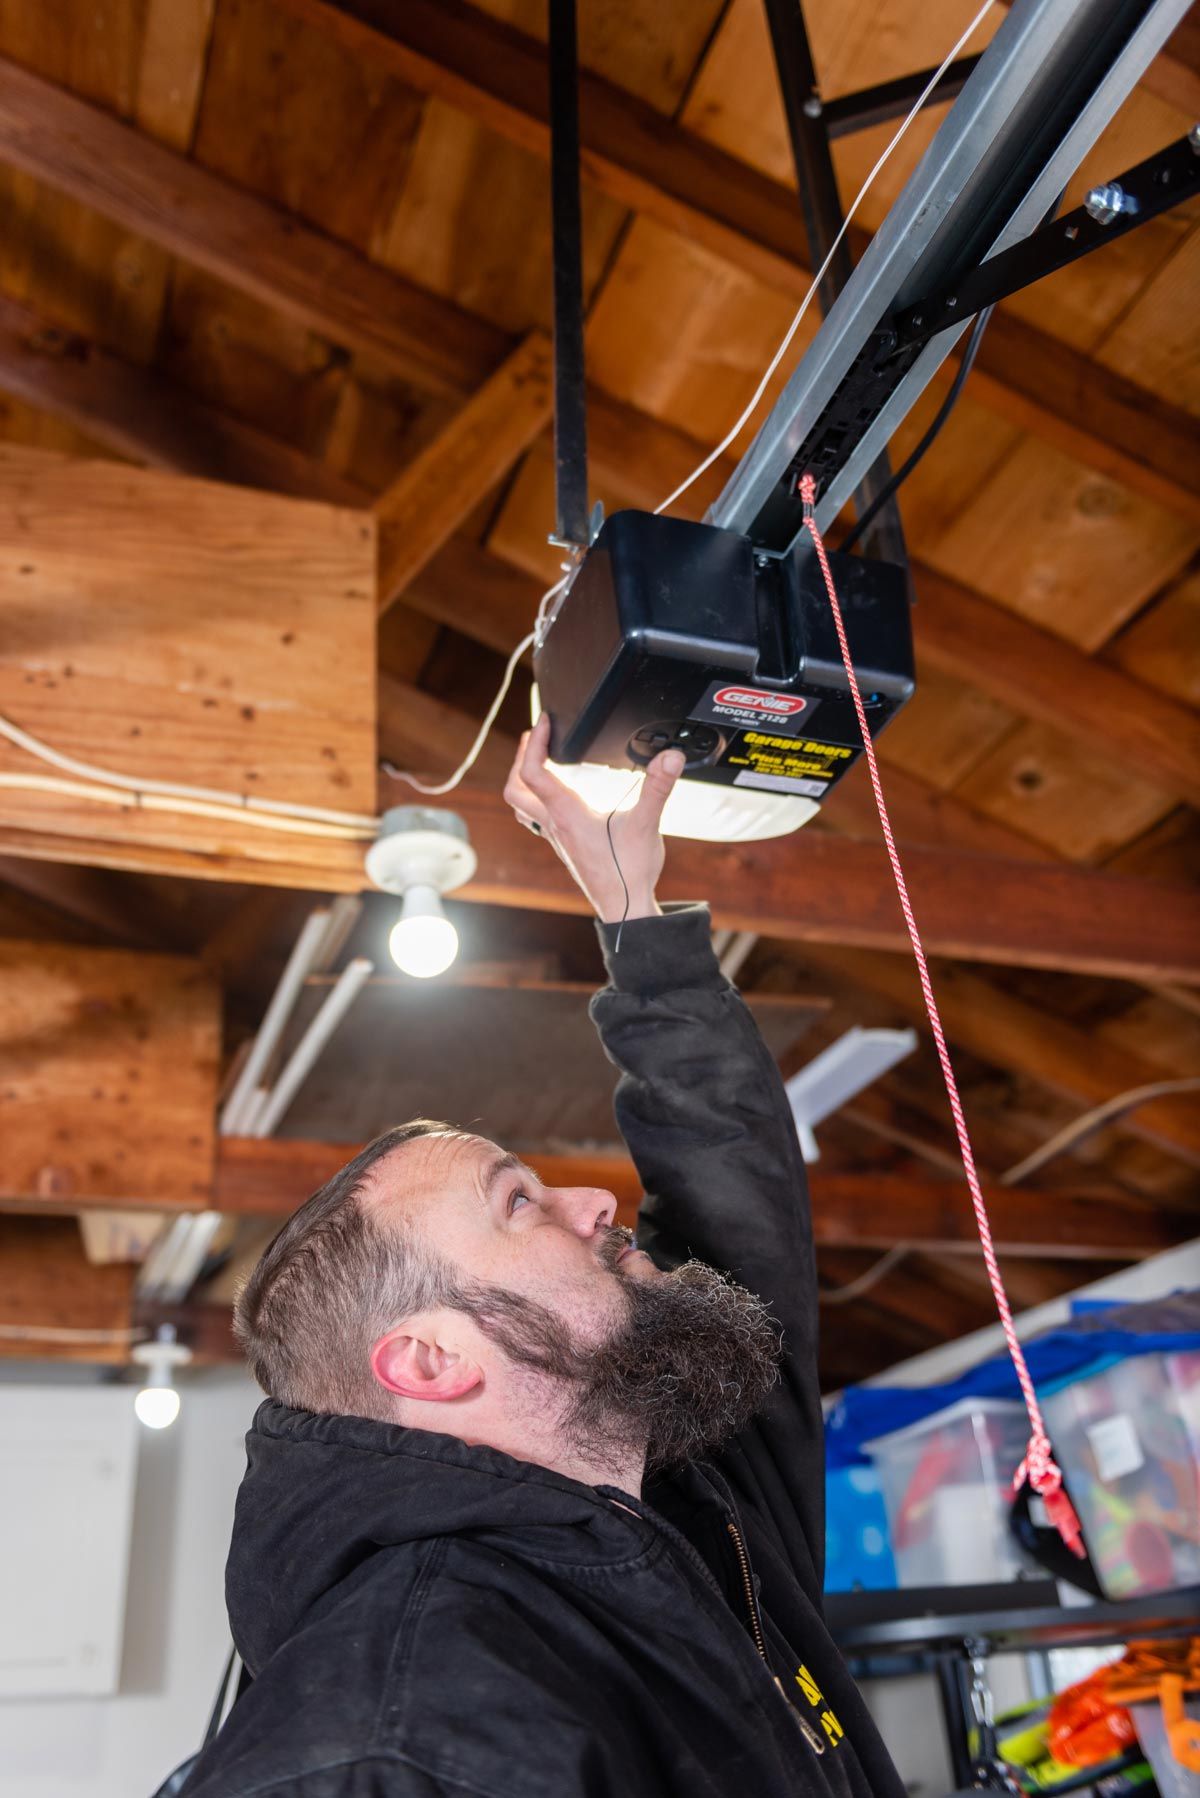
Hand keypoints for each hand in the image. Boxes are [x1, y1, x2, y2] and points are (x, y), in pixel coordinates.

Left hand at [503, 713, 685, 922]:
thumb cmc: (629, 871)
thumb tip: (670, 757)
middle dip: (520, 757)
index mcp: (567, 813)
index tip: (545, 723)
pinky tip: (555, 795)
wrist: (624, 908)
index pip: (533, 771)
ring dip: (522, 779)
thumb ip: (658, 787)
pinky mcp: (563, 845)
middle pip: (515, 787)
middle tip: (536, 737)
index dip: (533, 743)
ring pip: (520, 805)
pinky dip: (536, 799)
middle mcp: (554, 824)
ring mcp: (555, 837)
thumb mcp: (646, 824)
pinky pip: (535, 818)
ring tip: (537, 759)